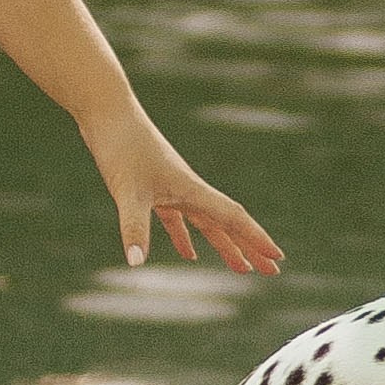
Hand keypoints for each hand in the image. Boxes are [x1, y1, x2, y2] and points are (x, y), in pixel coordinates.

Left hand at [83, 103, 284, 274]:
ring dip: (224, 245)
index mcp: (192, 190)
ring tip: (241, 268)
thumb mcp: (127, 191)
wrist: (107, 113)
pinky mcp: (153, 189)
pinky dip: (185, 237)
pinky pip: (177, 219)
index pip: (233, 218)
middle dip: (250, 247)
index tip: (277, 258)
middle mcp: (189, 190)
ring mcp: (172, 189)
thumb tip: (136, 264)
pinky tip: (188, 255)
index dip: (256, 239)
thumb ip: (134, 227)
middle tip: (272, 271)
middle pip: (228, 224)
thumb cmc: (121, 146)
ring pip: (207, 223)